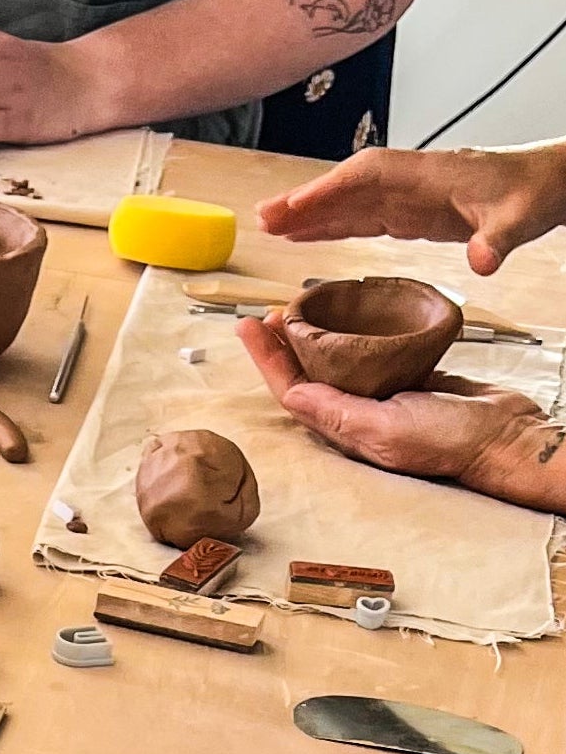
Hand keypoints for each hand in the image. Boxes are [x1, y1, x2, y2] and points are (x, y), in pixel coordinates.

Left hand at [239, 313, 550, 490]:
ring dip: (316, 337)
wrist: (504, 437)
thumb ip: (338, 412)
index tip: (249, 327)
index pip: (290, 388)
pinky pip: (373, 354)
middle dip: (282, 345)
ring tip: (299, 311)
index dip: (266, 358)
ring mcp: (381, 396)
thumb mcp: (386, 428)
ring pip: (336, 362)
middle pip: (306, 372)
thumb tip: (291, 396)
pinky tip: (350, 317)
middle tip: (266, 314)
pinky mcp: (409, 379)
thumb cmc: (449, 441)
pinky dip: (356, 335)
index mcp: (342, 426)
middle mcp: (355, 413)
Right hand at [256, 143, 565, 276]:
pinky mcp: (412, 212)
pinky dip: (332, 225)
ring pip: (350, 201)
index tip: (294, 206)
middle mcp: (412, 181)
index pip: (368, 176)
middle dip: (306, 199)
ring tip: (268, 228)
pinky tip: (307, 236)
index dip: (329, 190)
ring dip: (311, 213)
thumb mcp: (522, 217)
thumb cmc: (537, 191)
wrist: (552, 182)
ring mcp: (409, 196)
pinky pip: (363, 217)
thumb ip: (498, 239)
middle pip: (347, 186)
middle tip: (261, 217)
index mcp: (431, 175)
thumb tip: (482, 262)